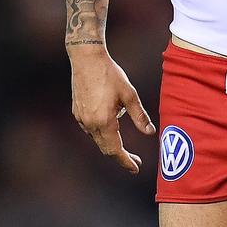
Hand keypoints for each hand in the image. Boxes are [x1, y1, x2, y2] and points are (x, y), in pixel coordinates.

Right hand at [70, 49, 155, 172]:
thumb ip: (140, 116)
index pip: (115, 150)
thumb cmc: (110, 74)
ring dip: (111, 144)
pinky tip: (111, 125)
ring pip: (98, 140)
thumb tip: (150, 132)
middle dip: (121, 156)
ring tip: (125, 143)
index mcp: (104, 121)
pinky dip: (102, 133)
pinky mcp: (76, 112)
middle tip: (135, 160)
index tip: (136, 168)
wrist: (86, 59)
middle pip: (106, 149)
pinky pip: (91, 130)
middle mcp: (90, 124)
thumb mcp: (129, 94)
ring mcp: (81, 119)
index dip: (126, 161)